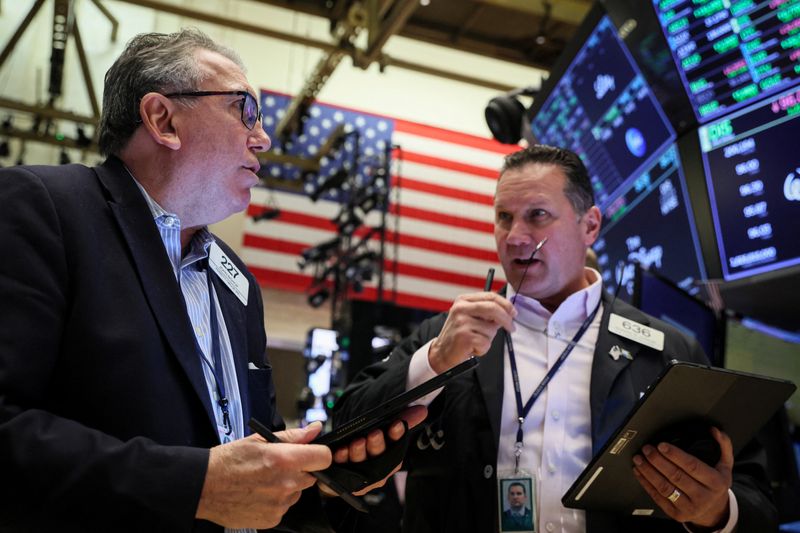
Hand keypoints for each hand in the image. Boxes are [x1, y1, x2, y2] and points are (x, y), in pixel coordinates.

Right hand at [196, 422, 331, 528]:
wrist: (204, 487)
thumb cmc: (228, 462)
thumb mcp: (259, 440)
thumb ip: (293, 436)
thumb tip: (314, 429)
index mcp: (284, 460)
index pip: (323, 457)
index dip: (319, 453)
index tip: (312, 453)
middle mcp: (286, 483)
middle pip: (311, 476)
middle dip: (300, 469)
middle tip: (277, 466)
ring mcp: (280, 504)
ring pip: (297, 492)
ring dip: (288, 486)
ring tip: (263, 480)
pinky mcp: (273, 519)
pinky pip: (284, 507)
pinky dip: (276, 501)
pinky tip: (259, 493)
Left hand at [326, 405, 427, 495]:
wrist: (346, 466)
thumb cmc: (369, 446)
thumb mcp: (386, 429)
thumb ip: (404, 419)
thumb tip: (422, 410)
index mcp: (392, 455)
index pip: (397, 446)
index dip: (398, 435)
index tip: (397, 424)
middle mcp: (380, 469)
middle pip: (380, 457)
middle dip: (378, 445)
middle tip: (375, 433)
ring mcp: (364, 476)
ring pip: (362, 465)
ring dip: (359, 453)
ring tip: (356, 442)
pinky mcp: (349, 482)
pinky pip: (345, 474)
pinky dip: (343, 460)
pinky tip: (341, 451)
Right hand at [429, 291, 515, 373]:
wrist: (442, 352)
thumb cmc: (459, 335)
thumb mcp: (469, 317)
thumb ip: (486, 312)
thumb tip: (507, 312)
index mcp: (463, 300)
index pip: (490, 296)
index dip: (505, 304)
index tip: (513, 312)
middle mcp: (461, 309)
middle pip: (493, 308)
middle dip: (506, 319)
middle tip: (512, 328)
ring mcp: (462, 322)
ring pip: (491, 329)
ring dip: (488, 338)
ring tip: (476, 341)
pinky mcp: (464, 337)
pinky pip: (486, 342)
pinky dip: (483, 348)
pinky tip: (472, 348)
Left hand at [633, 427, 732, 527]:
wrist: (715, 512)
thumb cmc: (716, 484)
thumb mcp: (725, 466)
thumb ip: (723, 446)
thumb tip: (715, 430)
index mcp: (716, 482)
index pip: (693, 466)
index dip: (675, 455)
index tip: (661, 445)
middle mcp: (704, 497)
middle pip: (676, 476)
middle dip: (658, 461)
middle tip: (647, 449)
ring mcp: (690, 508)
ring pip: (665, 488)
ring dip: (648, 471)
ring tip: (639, 459)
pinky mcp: (677, 514)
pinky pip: (658, 497)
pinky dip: (646, 483)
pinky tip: (639, 472)